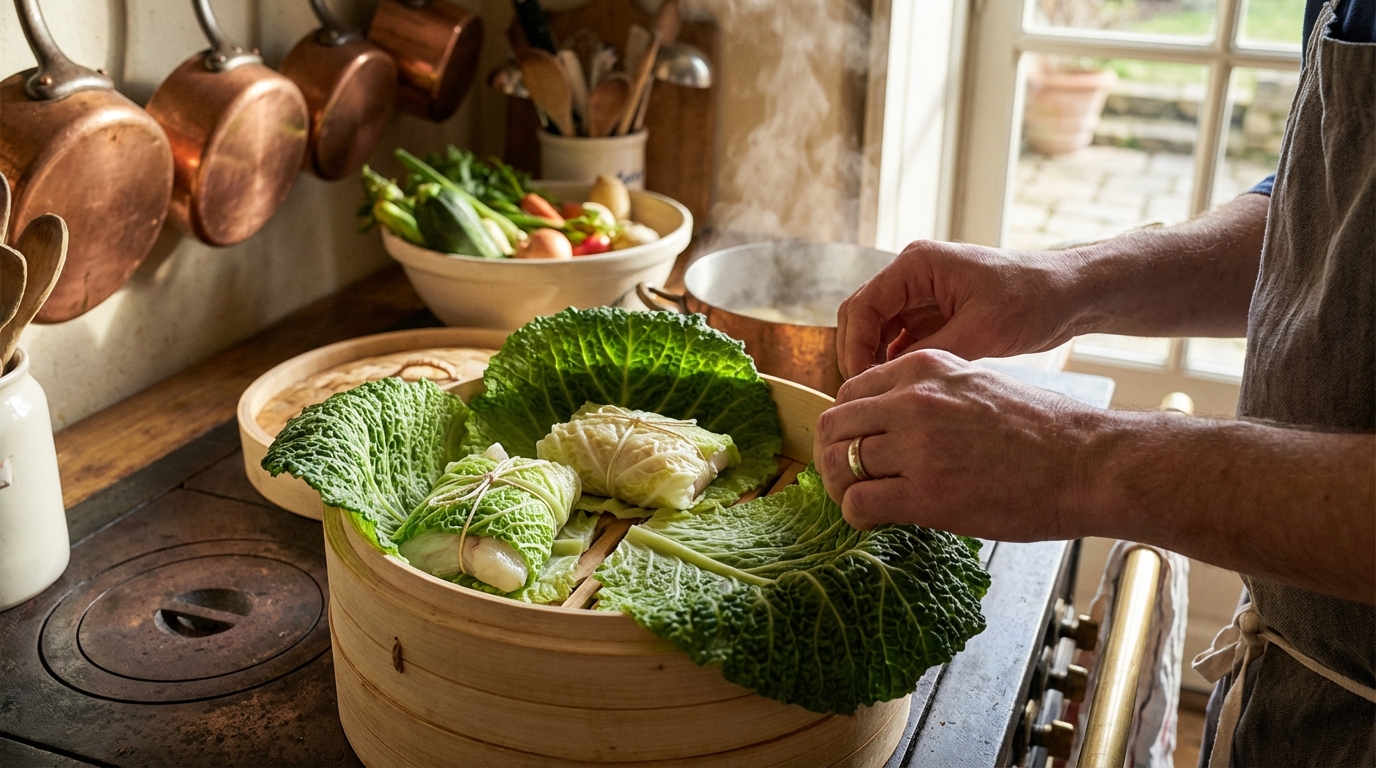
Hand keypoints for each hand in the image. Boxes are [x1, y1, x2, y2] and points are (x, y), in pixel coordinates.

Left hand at [813, 349, 1100, 540]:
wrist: (1088, 462)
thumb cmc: (1043, 430)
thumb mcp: (977, 384)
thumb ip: (930, 393)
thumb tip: (892, 420)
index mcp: (925, 368)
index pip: (850, 391)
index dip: (848, 425)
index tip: (858, 446)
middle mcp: (913, 400)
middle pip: (834, 426)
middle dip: (832, 455)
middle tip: (847, 479)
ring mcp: (917, 447)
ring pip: (838, 465)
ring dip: (842, 489)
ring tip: (862, 502)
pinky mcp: (926, 494)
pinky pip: (858, 504)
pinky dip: (856, 516)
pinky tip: (876, 520)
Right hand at [837, 240, 1080, 379]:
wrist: (1069, 295)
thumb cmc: (1032, 299)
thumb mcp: (982, 330)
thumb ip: (933, 351)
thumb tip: (891, 381)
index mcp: (917, 264)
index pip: (862, 305)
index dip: (854, 346)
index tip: (861, 383)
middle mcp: (912, 275)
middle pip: (861, 315)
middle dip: (857, 354)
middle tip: (864, 395)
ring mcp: (921, 295)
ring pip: (876, 329)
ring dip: (873, 359)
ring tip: (879, 396)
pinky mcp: (933, 314)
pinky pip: (899, 339)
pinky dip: (893, 362)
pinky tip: (899, 388)